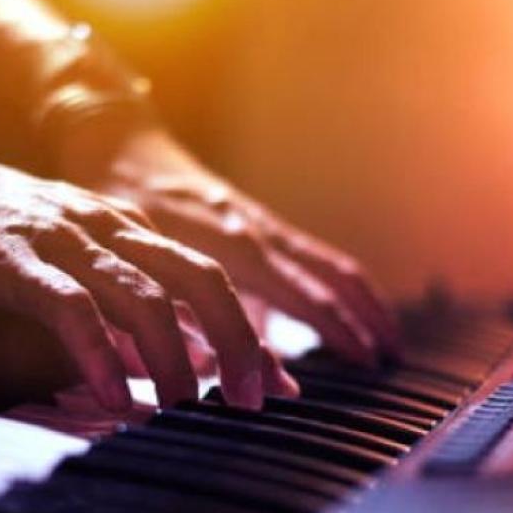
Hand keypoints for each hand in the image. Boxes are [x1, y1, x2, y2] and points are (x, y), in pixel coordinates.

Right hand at [0, 137, 295, 410]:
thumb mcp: (77, 258)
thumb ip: (125, 301)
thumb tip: (177, 355)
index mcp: (128, 230)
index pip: (208, 279)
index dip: (248, 331)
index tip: (275, 382)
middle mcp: (109, 229)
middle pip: (198, 281)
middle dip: (236, 341)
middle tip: (251, 399)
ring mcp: (64, 241)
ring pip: (142, 296)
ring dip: (173, 357)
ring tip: (185, 408)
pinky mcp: (14, 259)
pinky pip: (70, 307)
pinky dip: (98, 354)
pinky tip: (114, 396)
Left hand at [58, 127, 400, 364]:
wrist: (118, 146)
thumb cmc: (124, 211)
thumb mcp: (147, 270)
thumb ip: (197, 319)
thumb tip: (244, 367)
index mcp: (234, 246)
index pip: (306, 294)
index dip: (340, 331)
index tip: (370, 364)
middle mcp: (258, 231)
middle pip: (334, 274)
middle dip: (370, 315)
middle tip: (395, 358)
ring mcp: (261, 223)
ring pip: (329, 261)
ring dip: (363, 298)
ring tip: (386, 336)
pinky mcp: (256, 221)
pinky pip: (311, 253)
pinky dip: (338, 282)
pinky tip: (340, 303)